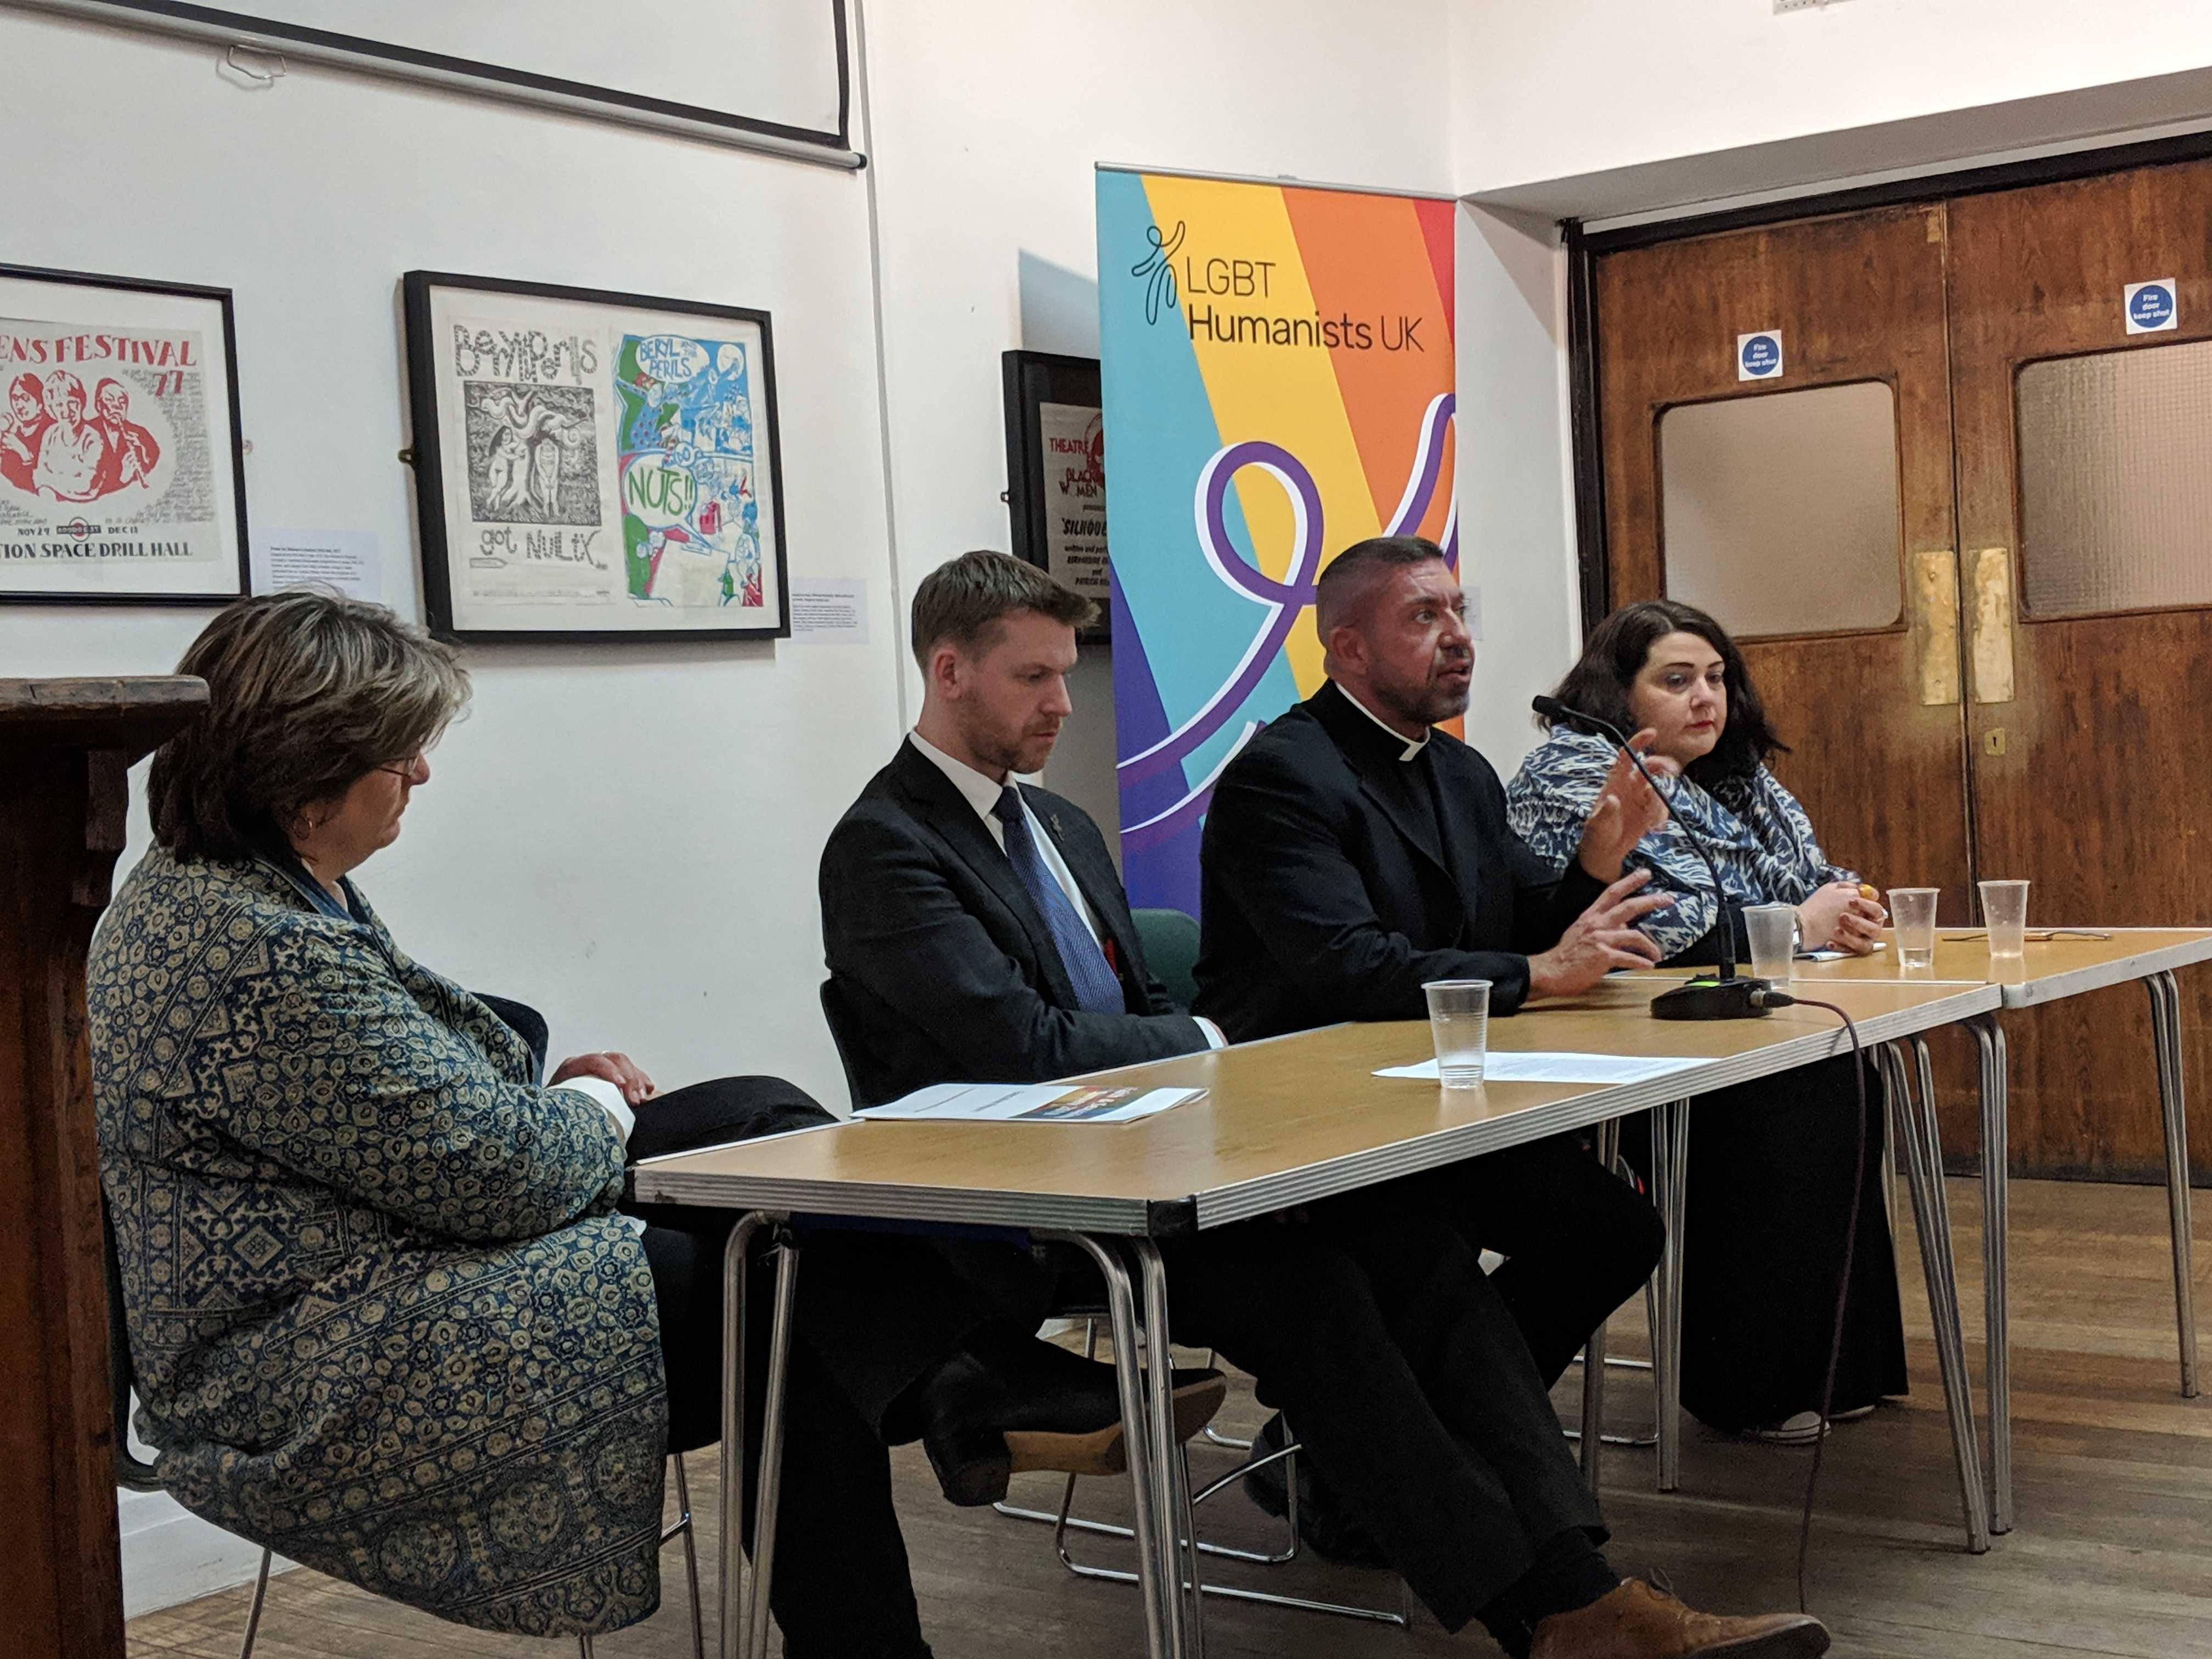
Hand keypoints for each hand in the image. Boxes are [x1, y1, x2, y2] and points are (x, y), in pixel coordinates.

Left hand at [551, 1050, 656, 1105]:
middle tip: (636, 1099)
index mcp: (571, 1068)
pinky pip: (629, 1072)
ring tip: (642, 1098)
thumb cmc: (552, 1113)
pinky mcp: (608, 1077)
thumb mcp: (556, 1108)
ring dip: (637, 1080)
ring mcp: (598, 1069)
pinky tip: (647, 1090)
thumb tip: (591, 1111)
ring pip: (624, 1064)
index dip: (611, 1071)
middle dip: (629, 1078)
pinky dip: (640, 1080)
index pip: (594, 1060)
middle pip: (614, 1059)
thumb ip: (572, 1105)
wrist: (545, 1117)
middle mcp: (585, 1064)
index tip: (622, 1087)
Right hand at [1529, 868, 1674, 997]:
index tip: (1645, 874)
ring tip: (1657, 954)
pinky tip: (1647, 966)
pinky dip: (1640, 962)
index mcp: (1591, 916)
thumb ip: (1603, 928)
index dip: (1630, 881)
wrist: (1551, 971)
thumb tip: (1624, 929)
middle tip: (1667, 899)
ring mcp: (1600, 939)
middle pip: (1628, 907)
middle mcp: (1597, 924)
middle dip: (1650, 901)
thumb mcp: (1582, 933)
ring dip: (1650, 945)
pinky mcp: (1603, 957)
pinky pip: (1628, 958)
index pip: (1612, 893)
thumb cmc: (1566, 955)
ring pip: (1634, 935)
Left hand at [1575, 729, 1677, 878]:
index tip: (1653, 733)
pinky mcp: (1650, 813)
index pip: (1627, 756)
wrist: (1605, 854)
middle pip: (1649, 767)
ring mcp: (1641, 799)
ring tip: (1652, 820)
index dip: (1639, 743)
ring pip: (1659, 788)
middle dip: (1661, 765)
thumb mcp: (1597, 825)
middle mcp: (1630, 786)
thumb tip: (1613, 799)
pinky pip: (1662, 808)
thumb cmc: (1596, 835)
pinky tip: (1653, 828)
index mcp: (1614, 782)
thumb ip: (1605, 813)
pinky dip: (1661, 816)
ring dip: (1660, 800)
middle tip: (1669, 770)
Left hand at [1797, 882, 1884, 954]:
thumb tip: (1866, 890)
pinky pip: (1852, 952)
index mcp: (1865, 911)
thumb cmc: (1819, 906)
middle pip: (1875, 927)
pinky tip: (1829, 941)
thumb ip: (1850, 888)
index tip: (1851, 901)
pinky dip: (1841, 946)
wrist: (1801, 923)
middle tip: (1842, 916)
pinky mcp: (1850, 950)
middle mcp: (1866, 926)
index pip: (1877, 909)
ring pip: (1866, 943)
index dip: (1867, 905)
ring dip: (1852, 936)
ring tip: (1836, 929)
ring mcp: (1858, 939)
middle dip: (1859, 922)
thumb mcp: (1832, 890)